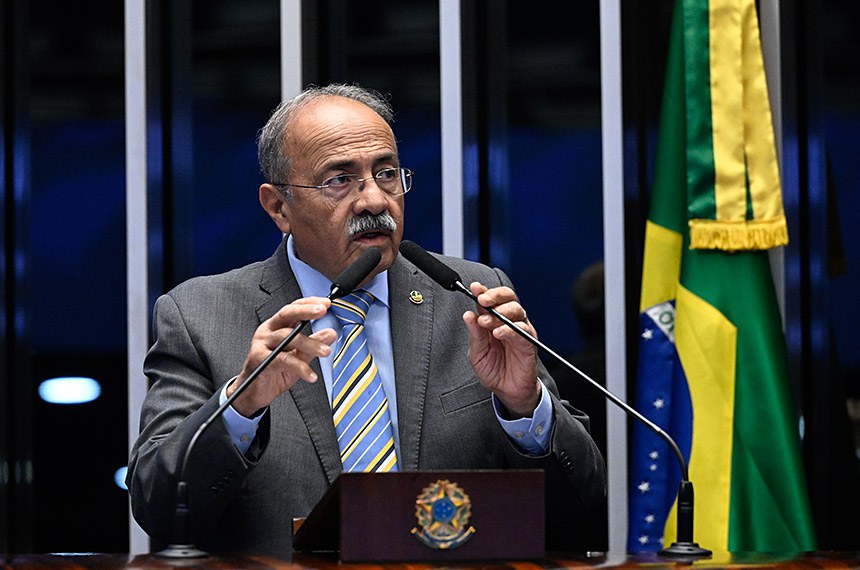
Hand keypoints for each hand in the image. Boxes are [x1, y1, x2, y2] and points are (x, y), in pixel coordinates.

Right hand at [227, 297, 336, 416]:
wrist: (254, 392)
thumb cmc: (273, 372)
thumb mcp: (298, 357)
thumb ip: (313, 345)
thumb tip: (330, 334)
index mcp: (276, 327)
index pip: (292, 309)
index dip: (308, 304)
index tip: (326, 303)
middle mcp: (267, 332)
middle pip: (286, 314)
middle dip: (306, 311)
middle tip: (323, 311)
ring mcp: (261, 344)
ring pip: (287, 337)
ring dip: (310, 344)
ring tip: (325, 351)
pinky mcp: (260, 359)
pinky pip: (284, 360)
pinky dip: (300, 368)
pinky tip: (311, 375)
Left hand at [462, 282, 540, 417]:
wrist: (507, 391)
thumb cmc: (494, 371)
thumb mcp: (477, 353)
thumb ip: (475, 334)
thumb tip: (468, 315)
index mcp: (493, 321)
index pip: (490, 301)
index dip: (483, 292)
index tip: (474, 288)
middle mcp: (508, 322)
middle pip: (507, 298)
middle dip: (494, 295)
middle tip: (482, 300)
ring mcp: (520, 330)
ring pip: (516, 310)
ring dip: (500, 312)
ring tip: (486, 322)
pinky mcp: (529, 342)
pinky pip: (522, 330)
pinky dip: (509, 329)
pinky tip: (498, 333)